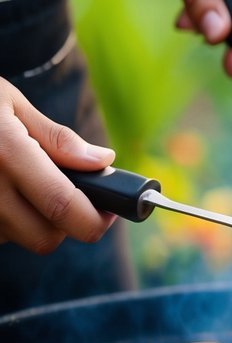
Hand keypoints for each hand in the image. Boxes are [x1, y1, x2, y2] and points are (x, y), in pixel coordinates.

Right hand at [0, 78, 116, 253]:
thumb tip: (102, 161)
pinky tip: (0, 190)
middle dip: (67, 224)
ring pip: (18, 238)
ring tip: (20, 181)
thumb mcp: (10, 103)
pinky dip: (5, 220)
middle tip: (70, 196)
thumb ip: (56, 138)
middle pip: (45, 238)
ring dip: (32, 220)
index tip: (111, 210)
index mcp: (6, 152)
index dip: (95, 218)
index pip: (62, 206)